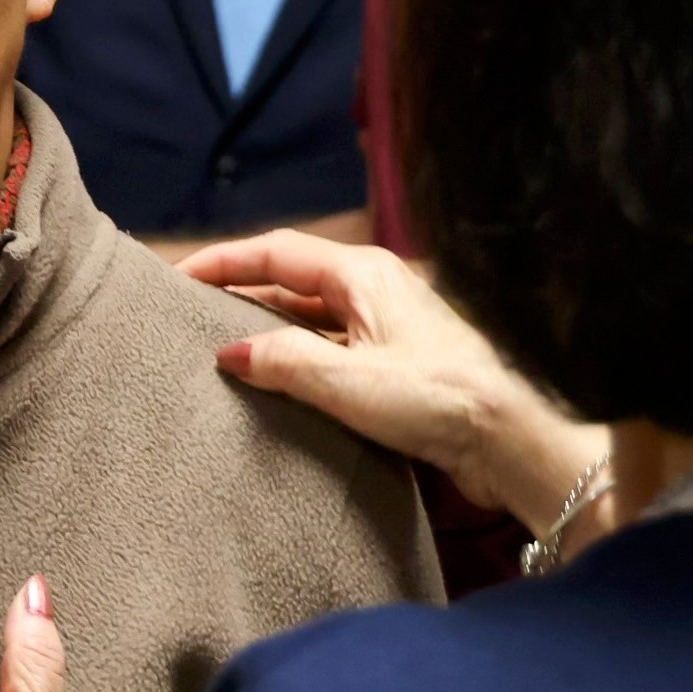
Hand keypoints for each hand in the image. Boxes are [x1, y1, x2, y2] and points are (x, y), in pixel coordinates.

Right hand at [179, 227, 605, 531]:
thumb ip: (282, 361)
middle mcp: (375, 289)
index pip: (274, 251)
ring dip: (268, 331)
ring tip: (220, 351)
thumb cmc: (439, 398)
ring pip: (312, 317)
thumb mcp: (348, 381)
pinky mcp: (399, 364)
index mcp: (362, 273)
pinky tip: (276, 385)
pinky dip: (297, 359)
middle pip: (291, 280)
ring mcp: (389, 325)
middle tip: (188, 313)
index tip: (176, 276)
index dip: (222, 261)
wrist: (516, 439)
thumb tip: (228, 352)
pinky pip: (332, 349)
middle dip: (239, 293)